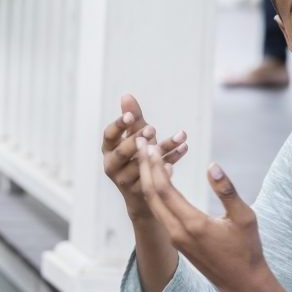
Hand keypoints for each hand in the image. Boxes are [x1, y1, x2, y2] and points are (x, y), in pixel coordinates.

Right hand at [102, 94, 187, 221]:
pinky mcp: (142, 192)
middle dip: (138, 139)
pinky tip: (183, 148)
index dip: (119, 125)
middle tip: (153, 128)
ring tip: (180, 136)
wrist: (142, 196)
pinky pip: (158, 174)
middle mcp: (112, 166)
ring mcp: (125, 181)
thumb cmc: (135, 159)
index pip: (109, 135)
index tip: (131, 116)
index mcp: (109, 150)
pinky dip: (172, 161)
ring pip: (144, 164)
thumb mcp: (134, 138)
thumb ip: (132, 119)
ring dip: (163, 148)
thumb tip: (127, 96)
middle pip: (123, 152)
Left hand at [135, 142, 268, 291]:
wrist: (243, 284)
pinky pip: (161, 212)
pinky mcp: (178, 242)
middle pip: (151, 195)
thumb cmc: (248, 250)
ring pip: (154, 204)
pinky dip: (158, 192)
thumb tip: (212, 165)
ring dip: (149, 179)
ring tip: (149, 156)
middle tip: (141, 142)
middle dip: (144, 167)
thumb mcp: (245, 217)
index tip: (150, 144)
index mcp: (192, 224)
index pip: (164, 189)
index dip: (155, 165)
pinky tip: (163, 178)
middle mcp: (178, 232)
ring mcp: (176, 239)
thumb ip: (227, 191)